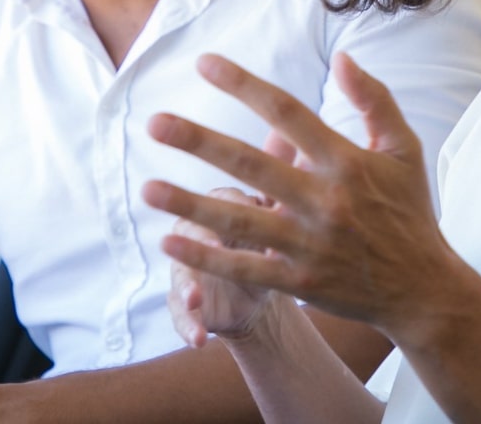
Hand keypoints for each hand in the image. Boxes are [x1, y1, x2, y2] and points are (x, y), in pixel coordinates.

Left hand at [142, 52, 454, 335]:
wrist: (424, 290)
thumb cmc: (409, 213)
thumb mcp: (404, 150)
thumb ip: (375, 99)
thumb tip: (342, 58)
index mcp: (347, 162)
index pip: (287, 113)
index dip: (244, 85)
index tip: (203, 63)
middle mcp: (325, 200)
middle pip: (252, 164)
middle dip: (199, 142)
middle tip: (155, 122)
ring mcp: (310, 244)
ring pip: (240, 221)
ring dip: (190, 204)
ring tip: (147, 188)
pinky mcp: (300, 282)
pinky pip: (245, 268)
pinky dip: (207, 257)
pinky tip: (169, 241)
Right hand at [169, 184, 283, 347]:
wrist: (263, 284)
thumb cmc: (274, 235)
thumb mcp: (284, 212)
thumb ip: (287, 178)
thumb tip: (300, 142)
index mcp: (225, 208)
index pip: (225, 198)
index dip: (233, 203)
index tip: (250, 208)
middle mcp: (199, 233)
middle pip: (191, 230)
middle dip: (197, 238)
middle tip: (214, 249)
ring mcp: (189, 268)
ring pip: (181, 274)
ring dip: (187, 286)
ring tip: (196, 299)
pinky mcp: (185, 302)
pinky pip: (180, 315)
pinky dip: (187, 326)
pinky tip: (198, 340)